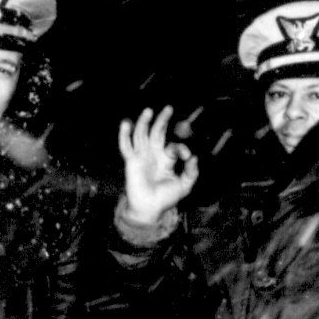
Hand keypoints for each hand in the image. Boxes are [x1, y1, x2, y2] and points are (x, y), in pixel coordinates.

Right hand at [118, 106, 198, 225]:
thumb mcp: (184, 186)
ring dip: (144, 122)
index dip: (181, 147)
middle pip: (156, 133)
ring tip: (149, 111)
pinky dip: (124, 134)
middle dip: (162, 121)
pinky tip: (126, 123)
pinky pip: (126, 146)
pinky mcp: (131, 162)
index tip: (187, 156)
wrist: (149, 210)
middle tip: (169, 108)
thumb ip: (191, 172)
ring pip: (141, 135)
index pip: (173, 146)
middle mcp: (153, 155)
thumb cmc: (165, 199)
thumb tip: (194, 156)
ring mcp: (141, 157)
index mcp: (166, 160)